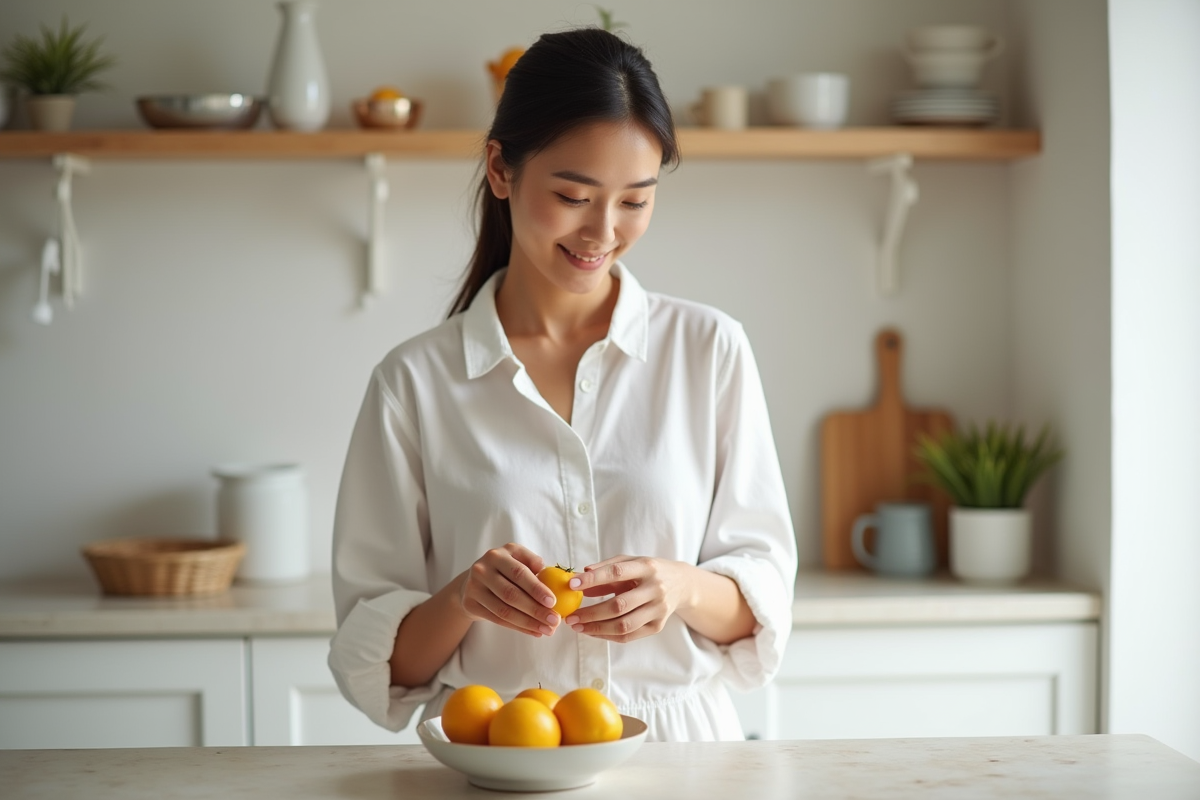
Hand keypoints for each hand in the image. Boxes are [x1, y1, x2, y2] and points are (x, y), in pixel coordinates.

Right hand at [458, 543, 560, 636]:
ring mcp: (473, 588)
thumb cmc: (503, 569)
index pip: (519, 573)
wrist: (472, 582)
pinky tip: (534, 631)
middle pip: (511, 594)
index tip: (553, 602)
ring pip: (504, 610)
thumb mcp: (516, 558)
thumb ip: (531, 562)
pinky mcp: (470, 604)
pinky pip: (497, 620)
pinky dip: (518, 627)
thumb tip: (545, 571)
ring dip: (528, 622)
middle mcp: (482, 569)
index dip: (536, 588)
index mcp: (497, 555)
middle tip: (554, 620)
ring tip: (547, 629)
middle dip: (535, 609)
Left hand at [563, 555, 692, 642]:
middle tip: (570, 617)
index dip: (593, 579)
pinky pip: (629, 636)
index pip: (617, 572)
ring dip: (597, 628)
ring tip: (577, 627)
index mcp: (647, 567)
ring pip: (624, 625)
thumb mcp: (630, 562)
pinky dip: (607, 635)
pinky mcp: (658, 626)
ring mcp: (658, 609)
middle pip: (619, 605)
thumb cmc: (648, 571)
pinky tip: (592, 632)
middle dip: (591, 613)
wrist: (681, 584)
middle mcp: (655, 589)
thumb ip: (605, 568)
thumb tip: (579, 579)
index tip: (572, 585)